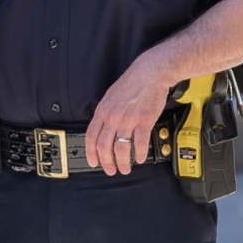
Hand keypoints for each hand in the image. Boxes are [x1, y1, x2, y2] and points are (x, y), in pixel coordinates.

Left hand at [85, 56, 173, 174]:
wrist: (151, 72)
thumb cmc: (133, 83)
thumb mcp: (111, 96)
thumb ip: (106, 113)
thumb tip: (102, 130)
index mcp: (103, 111)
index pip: (91, 137)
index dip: (91, 153)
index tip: (94, 162)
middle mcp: (113, 116)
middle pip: (104, 146)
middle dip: (106, 163)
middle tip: (111, 170)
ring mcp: (128, 119)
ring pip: (121, 148)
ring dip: (123, 162)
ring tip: (125, 168)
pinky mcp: (144, 120)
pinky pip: (140, 143)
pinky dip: (140, 154)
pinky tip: (141, 158)